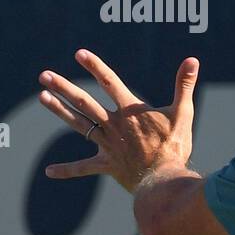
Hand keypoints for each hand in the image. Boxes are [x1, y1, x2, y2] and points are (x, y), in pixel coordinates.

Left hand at [37, 49, 198, 193]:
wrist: (165, 181)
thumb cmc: (175, 147)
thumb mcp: (183, 113)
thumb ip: (184, 85)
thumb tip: (192, 60)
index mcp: (131, 111)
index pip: (110, 82)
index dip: (95, 67)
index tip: (79, 54)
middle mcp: (114, 125)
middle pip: (84, 102)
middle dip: (63, 87)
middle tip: (43, 75)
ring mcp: (108, 145)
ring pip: (79, 124)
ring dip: (59, 110)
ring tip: (41, 97)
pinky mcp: (106, 165)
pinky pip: (83, 168)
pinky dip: (66, 170)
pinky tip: (49, 171)